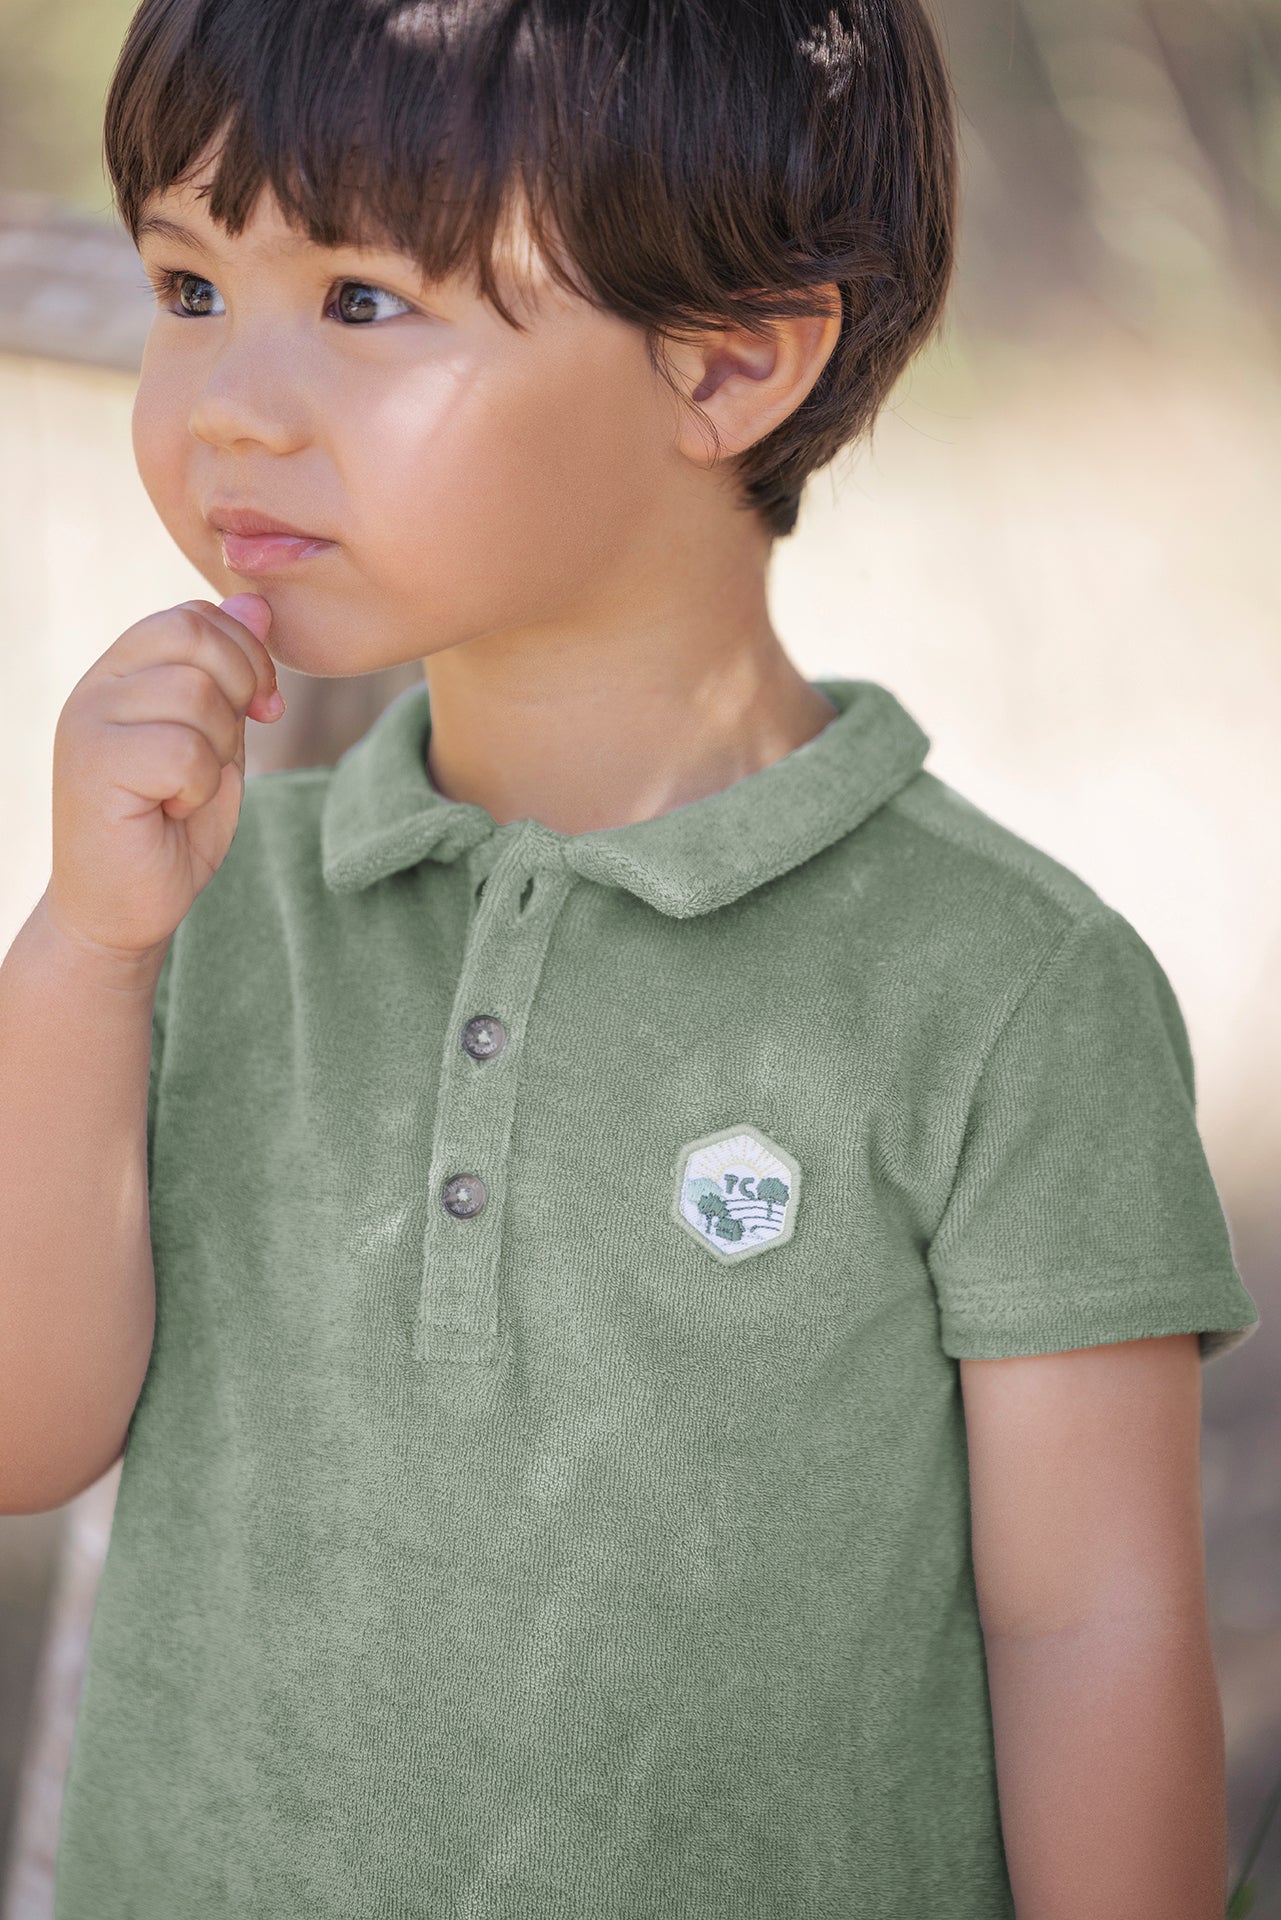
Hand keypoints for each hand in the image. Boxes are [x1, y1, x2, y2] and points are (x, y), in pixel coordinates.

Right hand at [44, 592, 283, 967]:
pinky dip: (198, 787)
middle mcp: (96, 685)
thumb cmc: (171, 828)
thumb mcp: (218, 740)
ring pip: (196, 695)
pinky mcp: (91, 765)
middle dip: (239, 692)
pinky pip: (183, 750)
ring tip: (185, 789)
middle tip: (224, 753)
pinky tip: (170, 809)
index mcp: (123, 671)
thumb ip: (233, 676)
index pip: (194, 615)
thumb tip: (257, 601)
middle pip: (195, 636)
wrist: (124, 909)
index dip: (247, 655)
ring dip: (217, 752)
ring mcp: (87, 721)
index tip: (264, 709)